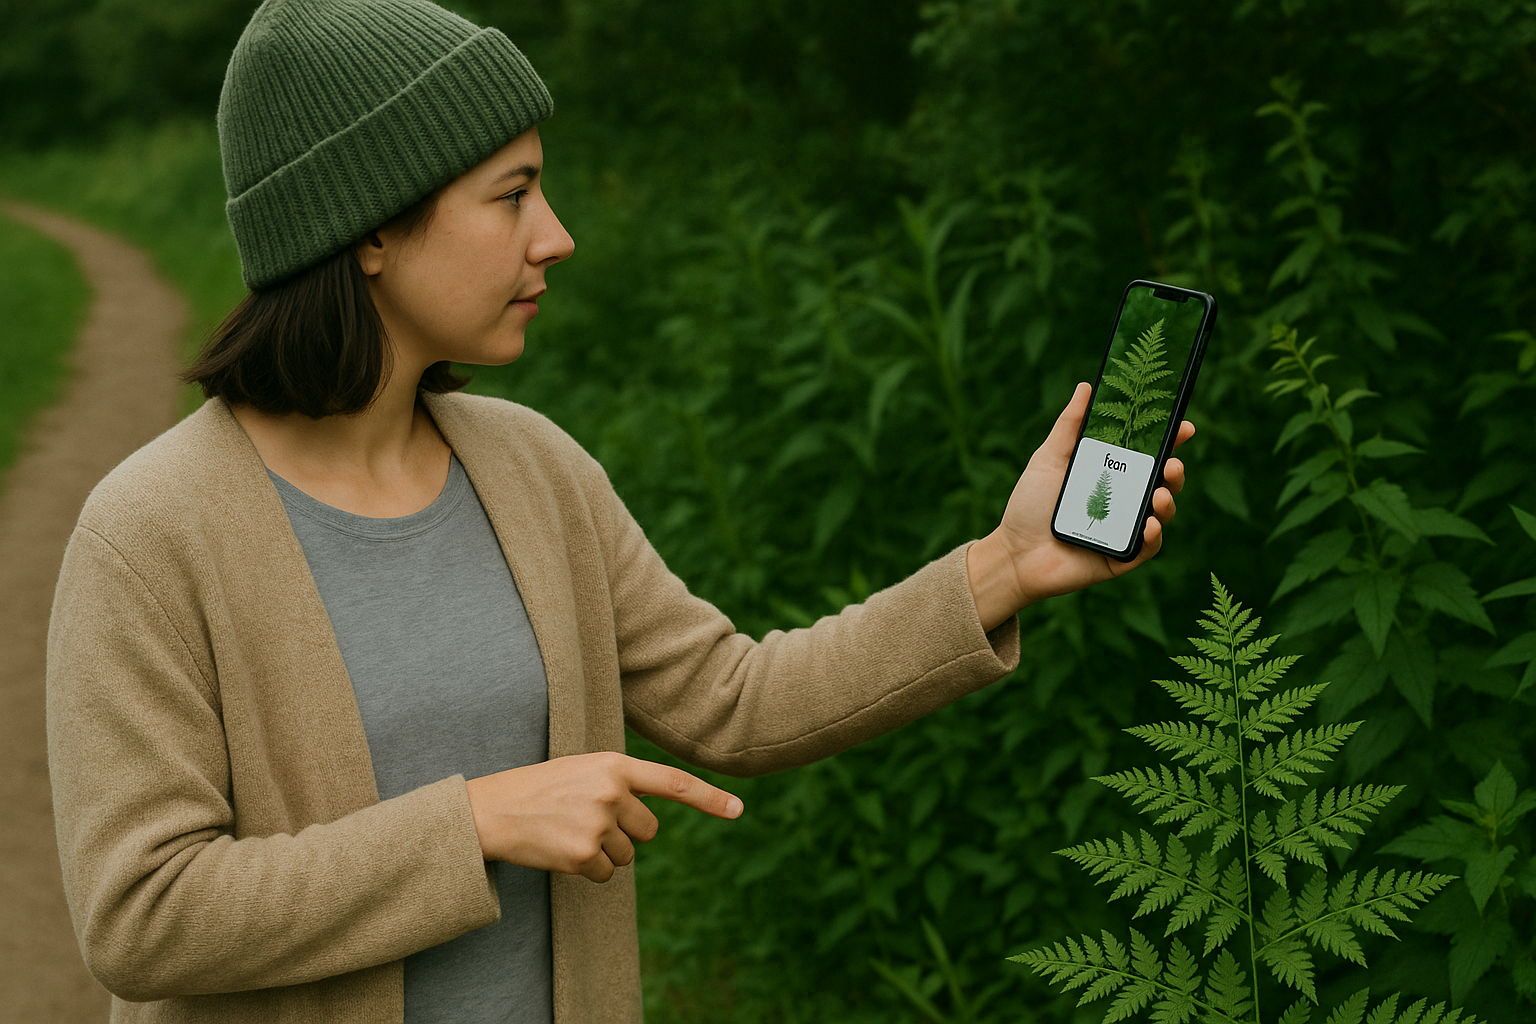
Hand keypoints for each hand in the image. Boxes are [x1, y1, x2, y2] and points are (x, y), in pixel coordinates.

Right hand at [464, 752, 742, 881]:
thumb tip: (649, 821)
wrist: (492, 809)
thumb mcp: (583, 771)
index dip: (708, 798)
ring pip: (627, 854)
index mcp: (614, 765)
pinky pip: (607, 874)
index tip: (738, 810)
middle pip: (648, 830)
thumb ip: (619, 785)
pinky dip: (590, 870)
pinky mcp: (585, 854)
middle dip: (625, 832)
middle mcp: (612, 792)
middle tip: (587, 821)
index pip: (672, 782)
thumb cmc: (539, 789)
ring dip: (604, 852)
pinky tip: (562, 851)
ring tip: (568, 832)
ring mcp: (600, 824)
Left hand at [967, 382, 1194, 629]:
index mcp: (1110, 473)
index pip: (1147, 454)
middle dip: (1175, 470)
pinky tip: (1148, 524)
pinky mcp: (1121, 557)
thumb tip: (1087, 387)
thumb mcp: (1048, 459)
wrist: (1013, 553)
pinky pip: (1147, 548)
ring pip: (1161, 513)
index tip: (1183, 426)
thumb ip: (1069, 426)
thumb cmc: (1029, 505)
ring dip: (1168, 502)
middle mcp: (1123, 500)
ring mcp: (1124, 529)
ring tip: (1159, 493)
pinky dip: (1152, 536)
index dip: (1170, 439)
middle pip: (1162, 481)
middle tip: (1173, 462)